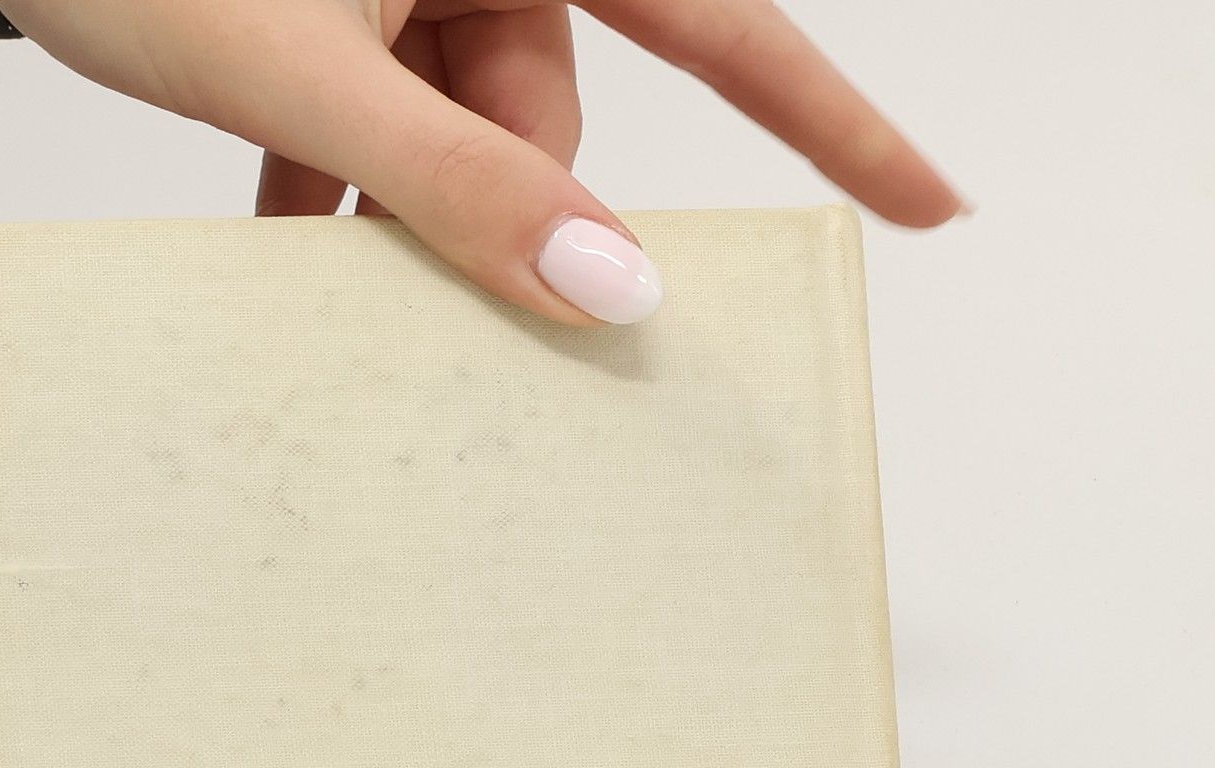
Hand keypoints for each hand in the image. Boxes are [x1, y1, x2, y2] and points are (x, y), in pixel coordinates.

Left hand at [0, 0, 963, 324]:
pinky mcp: (350, 0)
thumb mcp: (299, 69)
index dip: (831, 122)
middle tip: (417, 291)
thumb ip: (453, 183)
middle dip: (488, 204)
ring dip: (401, 209)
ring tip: (313, 263)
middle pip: (553, 108)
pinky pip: (389, 110)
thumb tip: (607, 287)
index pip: (720, 21)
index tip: (925, 206)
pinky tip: (290, 236)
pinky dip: (347, 176)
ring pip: (462, 126)